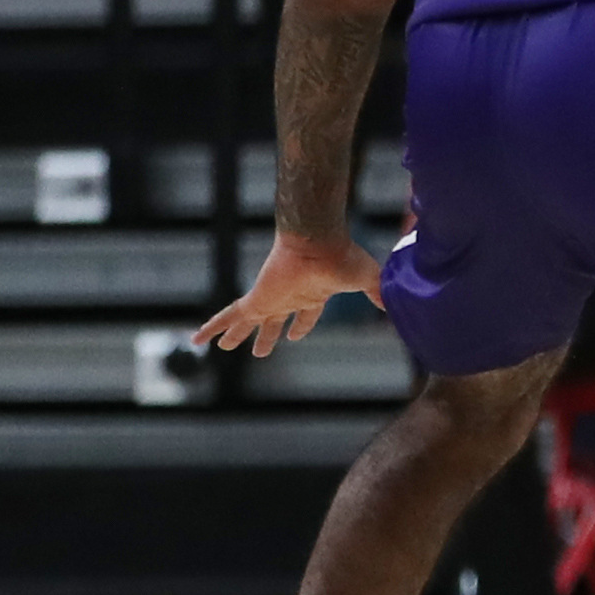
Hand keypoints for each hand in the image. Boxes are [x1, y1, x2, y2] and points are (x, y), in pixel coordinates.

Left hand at [198, 232, 384, 358]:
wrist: (318, 243)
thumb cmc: (342, 258)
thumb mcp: (367, 280)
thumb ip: (379, 293)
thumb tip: (398, 308)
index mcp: (313, 294)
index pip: (305, 315)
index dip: (300, 327)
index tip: (293, 336)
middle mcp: (289, 297)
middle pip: (274, 322)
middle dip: (267, 336)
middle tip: (260, 351)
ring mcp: (271, 298)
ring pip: (249, 322)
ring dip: (236, 335)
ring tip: (221, 347)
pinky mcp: (256, 299)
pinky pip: (229, 316)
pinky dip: (212, 327)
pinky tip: (196, 339)